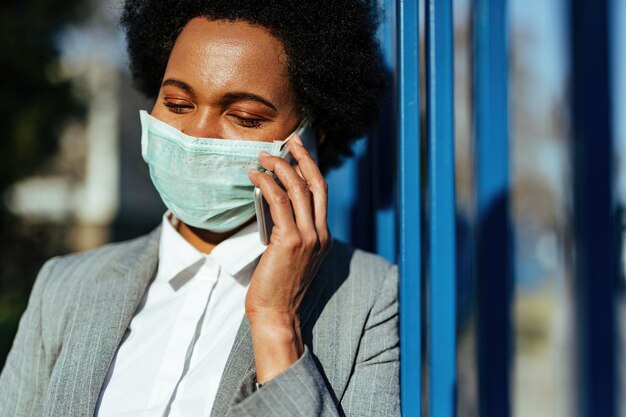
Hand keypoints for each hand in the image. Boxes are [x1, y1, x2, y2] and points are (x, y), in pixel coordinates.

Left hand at [246, 134, 330, 382]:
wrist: (277, 313)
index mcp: (324, 236)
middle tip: (288, 140)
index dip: (311, 167)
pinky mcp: (291, 240)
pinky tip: (254, 176)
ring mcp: (309, 237)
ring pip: (298, 188)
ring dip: (279, 167)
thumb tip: (271, 202)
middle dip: (302, 157)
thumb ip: (289, 230)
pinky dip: (266, 184)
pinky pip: (279, 201)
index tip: (299, 150)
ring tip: (261, 157)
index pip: (321, 192)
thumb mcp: (290, 255)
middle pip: (316, 183)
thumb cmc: (277, 286)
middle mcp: (321, 233)